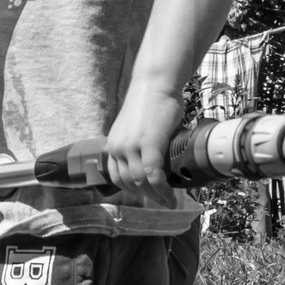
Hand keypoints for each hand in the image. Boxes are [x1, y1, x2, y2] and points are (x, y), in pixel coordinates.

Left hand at [105, 84, 185, 206]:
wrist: (155, 83)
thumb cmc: (151, 102)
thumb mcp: (136, 128)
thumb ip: (138, 144)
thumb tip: (154, 161)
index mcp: (113, 145)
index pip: (116, 177)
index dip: (132, 190)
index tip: (147, 195)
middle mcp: (117, 148)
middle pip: (129, 183)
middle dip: (146, 196)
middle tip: (163, 201)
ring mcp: (131, 147)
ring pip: (141, 183)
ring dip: (156, 196)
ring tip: (169, 201)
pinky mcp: (148, 144)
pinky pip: (153, 175)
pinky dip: (162, 189)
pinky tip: (171, 196)